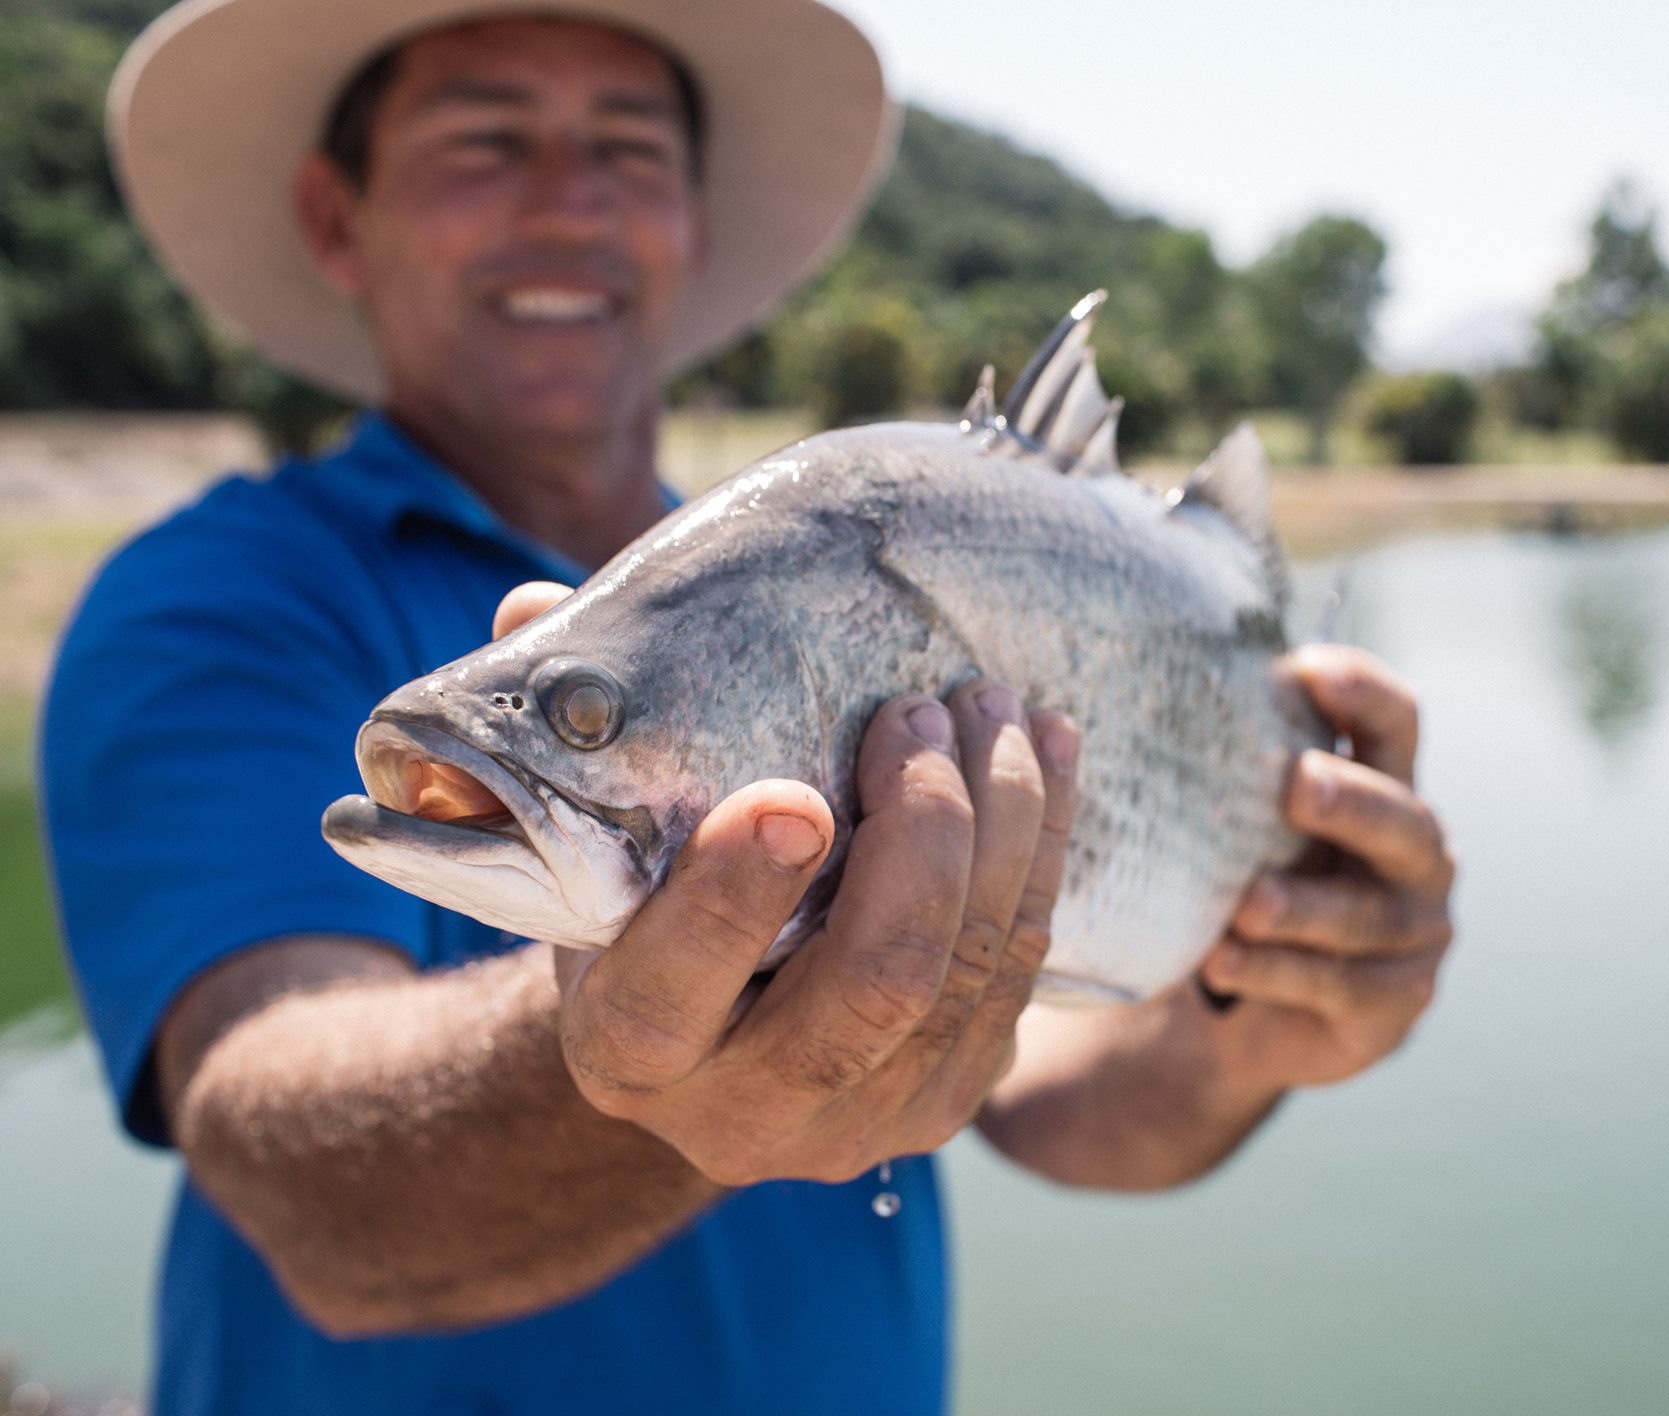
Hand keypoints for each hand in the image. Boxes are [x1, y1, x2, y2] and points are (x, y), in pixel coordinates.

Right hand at [492, 583, 1079, 1186]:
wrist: (705, 1044)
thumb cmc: (637, 904)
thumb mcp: (585, 840)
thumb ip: (566, 734)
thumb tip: (536, 612)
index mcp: (623, 1055)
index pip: (672, 995)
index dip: (733, 900)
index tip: (794, 794)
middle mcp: (743, 1117)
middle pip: (873, 987)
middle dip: (922, 832)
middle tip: (920, 711)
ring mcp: (864, 1124)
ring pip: (968, 975)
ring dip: (1004, 825)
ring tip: (993, 706)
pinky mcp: (952, 1102)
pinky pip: (1021, 976)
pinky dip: (1044, 856)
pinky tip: (1046, 759)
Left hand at [1196, 643, 1454, 1091]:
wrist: (1251, 1011)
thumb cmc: (1250, 880)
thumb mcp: (1247, 822)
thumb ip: (1234, 767)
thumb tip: (1136, 686)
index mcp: (1386, 786)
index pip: (1396, 722)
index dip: (1364, 692)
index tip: (1306, 668)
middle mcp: (1417, 854)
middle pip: (1401, 819)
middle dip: (1350, 802)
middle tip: (1296, 785)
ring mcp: (1417, 931)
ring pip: (1365, 915)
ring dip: (1302, 908)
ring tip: (1245, 907)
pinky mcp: (1395, 1002)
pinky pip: (1339, 985)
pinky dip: (1276, 973)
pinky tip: (1223, 962)